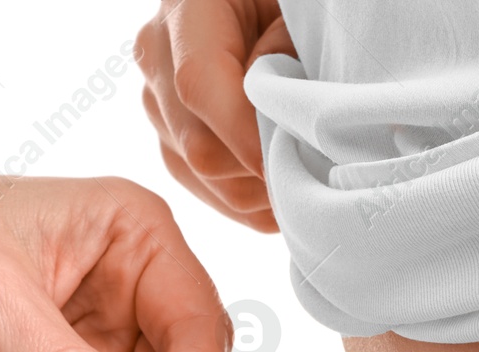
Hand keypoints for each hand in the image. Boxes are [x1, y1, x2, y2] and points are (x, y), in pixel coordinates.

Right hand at [137, 0, 292, 231]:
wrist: (264, 13)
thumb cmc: (289, 5)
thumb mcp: (296, 7)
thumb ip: (287, 43)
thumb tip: (275, 106)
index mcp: (186, 10)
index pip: (198, 85)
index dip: (245, 135)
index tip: (294, 160)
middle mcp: (159, 58)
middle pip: (198, 146)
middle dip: (261, 171)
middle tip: (319, 176)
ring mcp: (161, 103)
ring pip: (201, 176)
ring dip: (260, 193)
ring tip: (310, 181)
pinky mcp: (174, 137)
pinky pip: (206, 189)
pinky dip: (252, 204)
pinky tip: (288, 193)